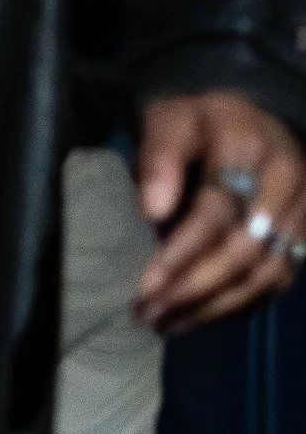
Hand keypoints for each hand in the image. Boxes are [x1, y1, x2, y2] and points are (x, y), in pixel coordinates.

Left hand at [133, 93, 305, 331]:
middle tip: (148, 313)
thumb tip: (152, 210)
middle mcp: (286, 185)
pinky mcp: (304, 233)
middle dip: (194, 290)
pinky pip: (279, 279)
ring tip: (166, 323)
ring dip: (214, 306)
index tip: (144, 286)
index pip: (216, 214)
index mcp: (249, 150)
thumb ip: (160, 158)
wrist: (250, 110)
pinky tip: (202, 315)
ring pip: (265, 274)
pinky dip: (241, 303)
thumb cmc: (200, 117)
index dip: (180, 254)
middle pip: (244, 252)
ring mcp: (302, 212)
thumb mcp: (171, 118)